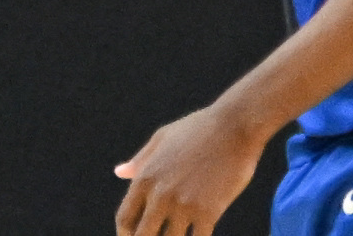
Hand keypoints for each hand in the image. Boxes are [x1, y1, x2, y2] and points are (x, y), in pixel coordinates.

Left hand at [116, 103, 268, 235]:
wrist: (233, 127)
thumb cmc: (197, 130)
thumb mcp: (161, 139)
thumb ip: (140, 161)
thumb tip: (119, 172)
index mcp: (145, 178)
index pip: (125, 218)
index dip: (126, 235)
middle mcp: (160, 195)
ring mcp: (184, 205)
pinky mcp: (209, 212)